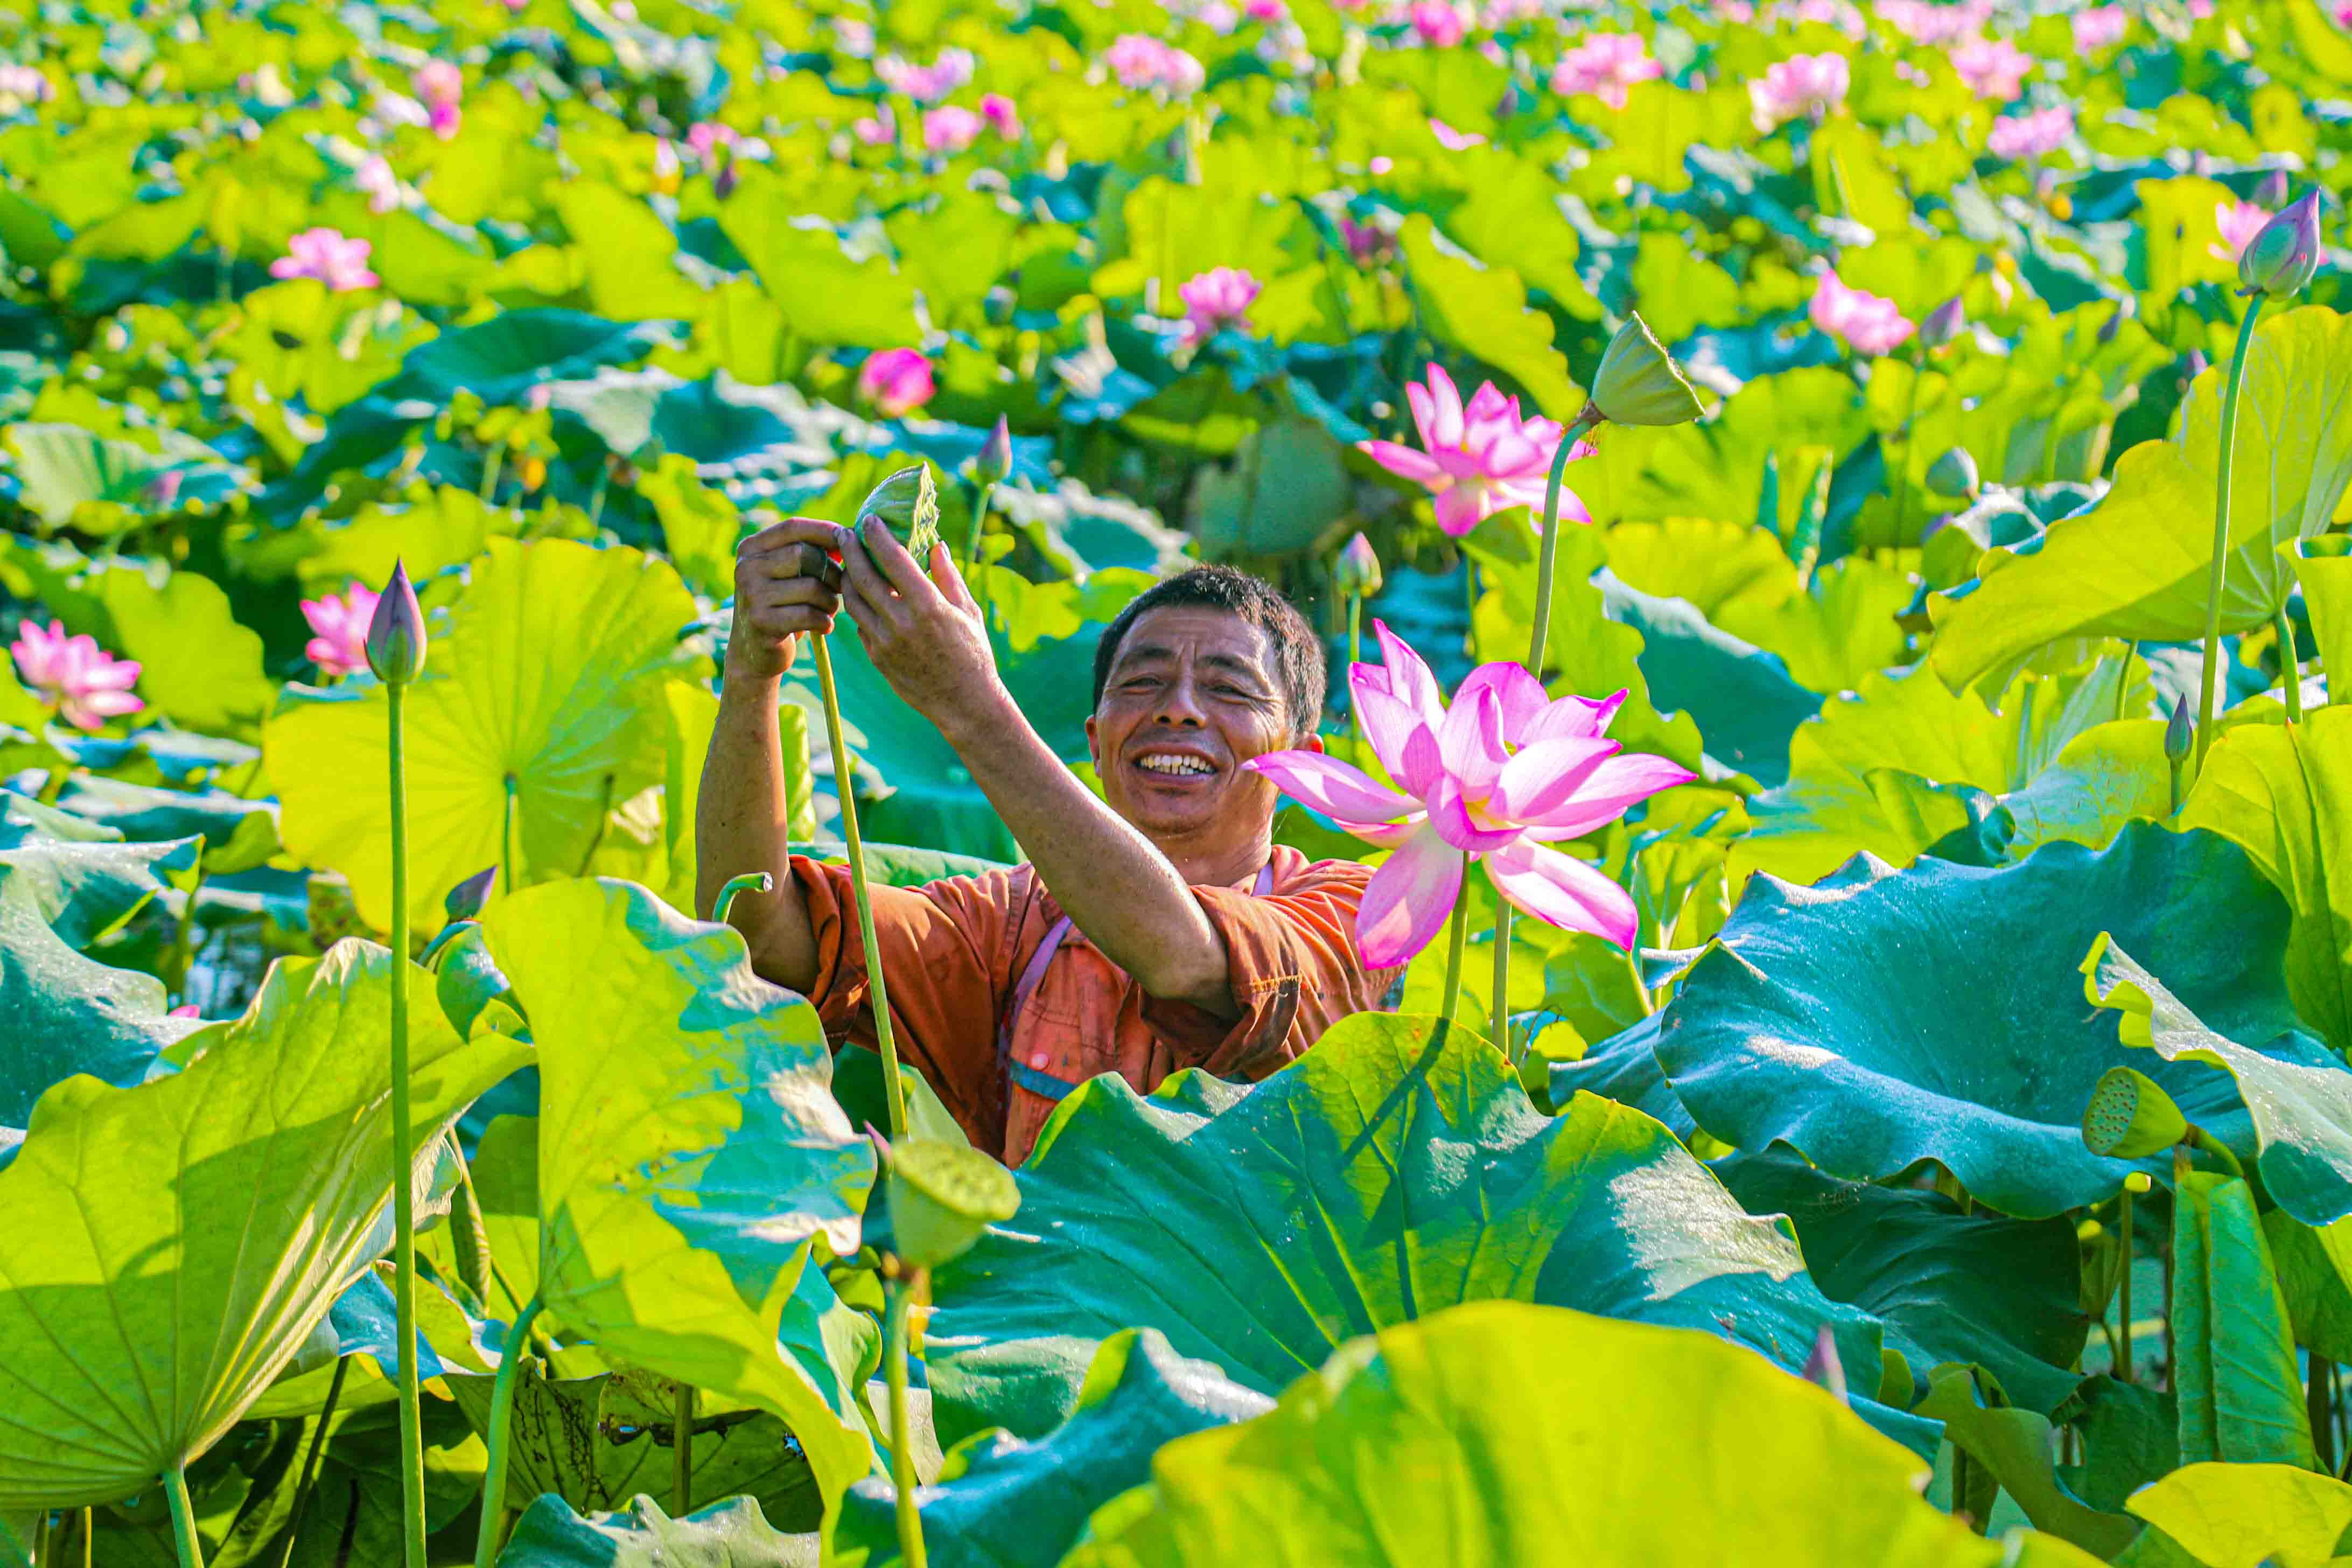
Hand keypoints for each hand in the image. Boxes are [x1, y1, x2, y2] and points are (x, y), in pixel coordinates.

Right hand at [727, 517, 847, 680]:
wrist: (754, 653)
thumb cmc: (782, 607)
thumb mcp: (789, 575)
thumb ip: (810, 552)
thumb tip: (848, 535)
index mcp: (750, 549)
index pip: (792, 527)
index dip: (824, 530)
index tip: (847, 538)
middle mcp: (746, 568)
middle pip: (804, 555)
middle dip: (831, 572)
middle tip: (839, 588)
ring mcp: (751, 595)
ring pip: (811, 586)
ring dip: (830, 600)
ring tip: (829, 609)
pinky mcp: (761, 622)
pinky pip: (808, 614)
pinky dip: (824, 621)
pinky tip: (824, 626)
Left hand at [839, 513, 1002, 728]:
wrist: (964, 703)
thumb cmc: (974, 654)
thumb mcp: (967, 611)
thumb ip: (948, 576)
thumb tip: (936, 545)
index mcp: (928, 606)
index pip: (892, 560)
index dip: (876, 536)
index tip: (869, 520)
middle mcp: (901, 623)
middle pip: (862, 577)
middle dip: (850, 550)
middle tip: (844, 533)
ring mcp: (884, 642)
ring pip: (852, 601)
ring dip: (846, 577)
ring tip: (847, 562)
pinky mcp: (876, 658)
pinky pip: (858, 625)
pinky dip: (856, 605)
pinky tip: (859, 594)